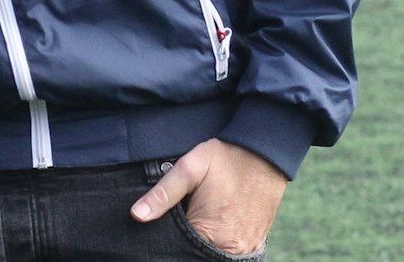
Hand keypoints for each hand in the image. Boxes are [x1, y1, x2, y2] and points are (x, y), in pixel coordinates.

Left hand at [130, 139, 286, 256]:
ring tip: (200, 217)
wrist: (266, 152)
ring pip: (214, 253)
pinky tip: (216, 223)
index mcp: (210, 234)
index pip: (179, 249)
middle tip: (188, 213)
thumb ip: (163, 193)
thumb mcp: (190, 168)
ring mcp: (246, 248)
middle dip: (186, 241)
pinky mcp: (257, 242)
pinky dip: (221, 242)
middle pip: (197, 253)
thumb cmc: (226, 158)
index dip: (169, 238)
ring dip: (203, 241)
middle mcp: (231, 248)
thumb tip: (136, 215)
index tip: (168, 224)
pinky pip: (232, 251)